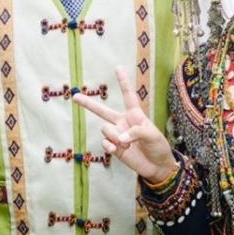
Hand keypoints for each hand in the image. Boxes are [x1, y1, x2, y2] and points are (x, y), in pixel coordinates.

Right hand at [73, 67, 176, 183]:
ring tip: (126, 145)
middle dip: (88, 104)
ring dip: (114, 137)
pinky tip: (117, 150)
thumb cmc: (158, 147)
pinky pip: (105, 143)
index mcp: (135, 115)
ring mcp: (117, 135)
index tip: (117, 67)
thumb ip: (136, 132)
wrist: (157, 167)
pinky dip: (110, 146)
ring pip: (106, 129)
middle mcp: (123, 122)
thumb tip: (119, 138)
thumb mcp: (153, 135)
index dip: (123, 82)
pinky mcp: (114, 148)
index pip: (128, 95)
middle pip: (103, 111)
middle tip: (75, 96)